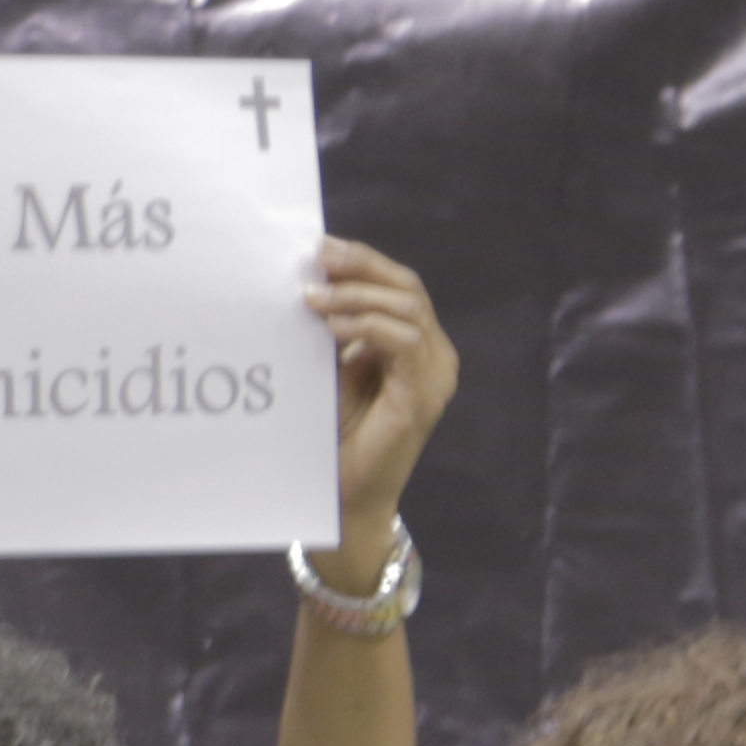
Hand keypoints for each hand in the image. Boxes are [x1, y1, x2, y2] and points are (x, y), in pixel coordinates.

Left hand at [309, 236, 456, 564]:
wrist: (341, 497)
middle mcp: (435, 355)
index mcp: (416, 344)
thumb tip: (309, 278)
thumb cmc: (334, 436)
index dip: (363, 261)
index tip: (320, 248)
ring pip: (408, 307)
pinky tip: (331, 326)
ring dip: (357, 296)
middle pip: (407, 287)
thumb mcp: (331, 368)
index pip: (398, 286)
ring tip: (314, 297)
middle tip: (318, 257)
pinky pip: (404, 340)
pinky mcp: (424, 396)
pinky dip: (366, 325)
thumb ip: (332, 328)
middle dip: (361, 266)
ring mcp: (436, 375)